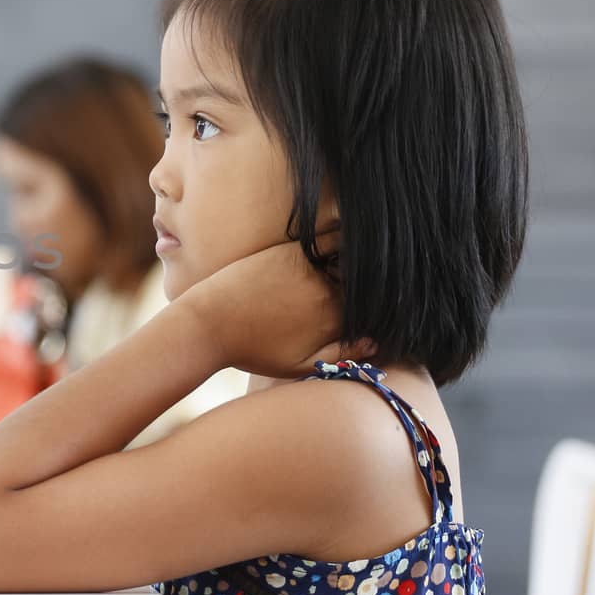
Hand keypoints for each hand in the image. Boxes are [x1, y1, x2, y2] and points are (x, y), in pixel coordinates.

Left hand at [176, 234, 365, 377]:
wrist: (208, 326)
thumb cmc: (251, 350)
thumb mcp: (297, 365)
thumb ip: (341, 355)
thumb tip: (376, 340)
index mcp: (333, 321)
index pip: (373, 308)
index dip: (381, 304)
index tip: (384, 300)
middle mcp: (328, 293)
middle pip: (365, 282)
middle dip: (376, 279)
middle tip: (386, 273)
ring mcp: (310, 270)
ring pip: (351, 259)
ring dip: (363, 255)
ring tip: (374, 252)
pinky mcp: (290, 252)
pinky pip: (327, 239)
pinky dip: (342, 234)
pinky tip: (350, 229)